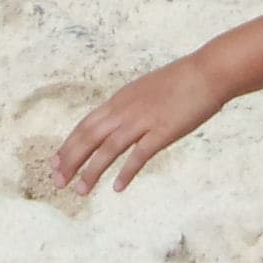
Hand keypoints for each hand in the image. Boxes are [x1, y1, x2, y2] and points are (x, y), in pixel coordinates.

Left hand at [53, 56, 231, 196]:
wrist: (208, 72)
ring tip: (80, 190)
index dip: (69, 145)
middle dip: (71, 160)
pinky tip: (118, 188)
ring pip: (109, 148)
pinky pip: (140, 154)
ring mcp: (144, 120)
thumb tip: (118, 122)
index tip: (55, 163)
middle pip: (90, 137)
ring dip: (92, 170)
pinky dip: (126, 171)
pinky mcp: (163, 131)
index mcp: (120, 99)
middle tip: (57, 182)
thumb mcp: (146, 90)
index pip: (86, 125)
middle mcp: (126, 109)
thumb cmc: (180, 82)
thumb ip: (130, 106)